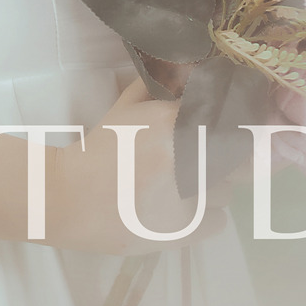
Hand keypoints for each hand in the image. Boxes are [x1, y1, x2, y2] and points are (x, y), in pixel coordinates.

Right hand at [62, 76, 228, 254]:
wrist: (69, 199)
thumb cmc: (100, 149)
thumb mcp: (128, 106)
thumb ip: (164, 86)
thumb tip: (199, 74)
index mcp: (173, 122)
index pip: (232, 118)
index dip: (236, 124)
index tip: (230, 129)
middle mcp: (188, 158)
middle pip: (235, 156)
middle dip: (220, 156)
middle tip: (194, 160)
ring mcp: (191, 198)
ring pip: (226, 190)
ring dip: (211, 187)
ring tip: (179, 187)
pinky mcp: (187, 231)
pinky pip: (219, 220)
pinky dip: (205, 215)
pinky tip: (179, 210)